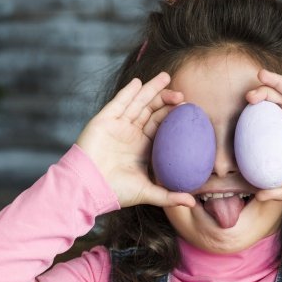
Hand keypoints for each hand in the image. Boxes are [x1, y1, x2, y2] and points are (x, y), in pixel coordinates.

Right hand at [75, 73, 196, 209]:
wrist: (89, 188)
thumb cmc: (116, 192)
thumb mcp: (148, 193)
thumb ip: (170, 196)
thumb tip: (193, 203)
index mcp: (141, 146)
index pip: (160, 125)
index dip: (173, 116)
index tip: (188, 110)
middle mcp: (130, 134)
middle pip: (150, 110)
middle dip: (165, 100)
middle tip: (181, 94)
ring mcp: (117, 126)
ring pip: (137, 102)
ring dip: (150, 90)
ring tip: (166, 78)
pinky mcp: (104, 121)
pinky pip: (118, 103)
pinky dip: (128, 93)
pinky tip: (139, 82)